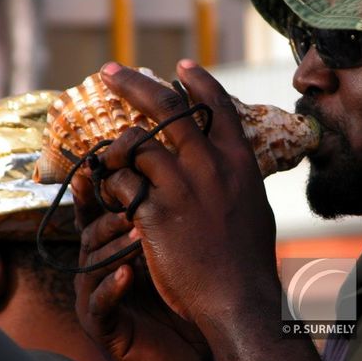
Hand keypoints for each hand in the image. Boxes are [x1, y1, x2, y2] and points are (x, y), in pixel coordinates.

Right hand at [73, 177, 211, 360]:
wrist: (207, 336)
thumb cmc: (195, 284)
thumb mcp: (183, 240)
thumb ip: (176, 207)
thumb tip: (188, 162)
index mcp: (119, 244)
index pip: (102, 212)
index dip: (96, 190)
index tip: (97, 167)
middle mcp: (103, 267)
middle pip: (91, 232)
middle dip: (110, 216)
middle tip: (131, 204)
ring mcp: (100, 297)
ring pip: (92, 265)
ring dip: (113, 247)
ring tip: (137, 233)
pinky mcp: (106, 327)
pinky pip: (99, 306)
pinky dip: (111, 288)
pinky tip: (127, 274)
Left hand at [89, 61, 320, 360]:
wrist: (237, 295)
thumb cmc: (248, 255)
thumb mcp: (254, 204)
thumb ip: (238, 176)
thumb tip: (231, 161)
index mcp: (238, 160)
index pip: (216, 105)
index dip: (197, 80)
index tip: (181, 65)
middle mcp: (209, 164)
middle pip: (167, 108)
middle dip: (134, 83)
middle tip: (110, 71)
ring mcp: (181, 186)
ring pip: (135, 143)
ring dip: (115, 148)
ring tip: (107, 155)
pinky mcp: (154, 212)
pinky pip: (121, 184)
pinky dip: (112, 186)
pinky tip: (115, 198)